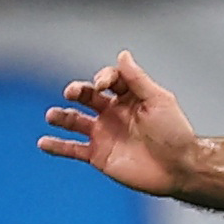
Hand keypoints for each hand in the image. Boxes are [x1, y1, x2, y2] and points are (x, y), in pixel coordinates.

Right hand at [38, 51, 199, 197]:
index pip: (108, 80)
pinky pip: (73, 149)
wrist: (179, 169)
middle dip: (77, 91)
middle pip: (86, 96)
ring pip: (74, 121)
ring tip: (52, 116)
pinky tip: (43, 142)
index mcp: (128, 98)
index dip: (103, 78)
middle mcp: (113, 113)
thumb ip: (137, 79)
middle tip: (72, 93)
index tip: (101, 84)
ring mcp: (104, 134)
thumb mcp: (159, 100)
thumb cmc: (175, 134)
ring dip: (60, 116)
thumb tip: (122, 54)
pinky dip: (57, 146)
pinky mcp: (99, 156)